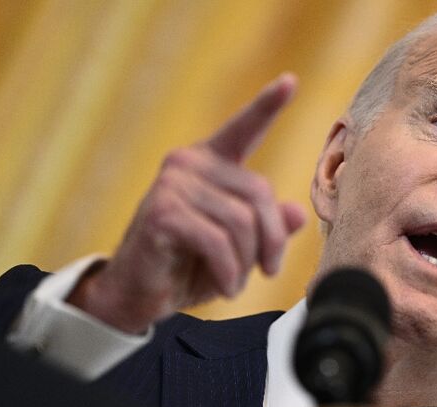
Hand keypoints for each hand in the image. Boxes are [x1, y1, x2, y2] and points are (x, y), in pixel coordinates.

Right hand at [67, 74, 305, 333]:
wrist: (138, 295)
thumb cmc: (189, 266)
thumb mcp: (239, 249)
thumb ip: (267, 227)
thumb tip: (298, 212)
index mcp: (210, 163)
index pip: (243, 129)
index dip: (267, 105)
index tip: (289, 81)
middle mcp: (189, 163)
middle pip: (260, 193)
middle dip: (272, 240)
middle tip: (268, 271)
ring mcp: (172, 184)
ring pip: (241, 222)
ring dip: (247, 263)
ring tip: (236, 283)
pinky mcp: (162, 212)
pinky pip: (218, 241)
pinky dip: (229, 272)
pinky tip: (226, 287)